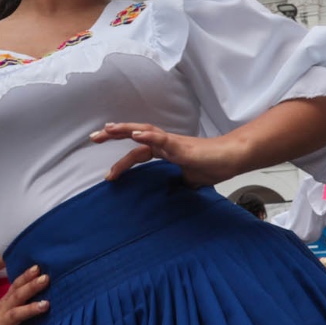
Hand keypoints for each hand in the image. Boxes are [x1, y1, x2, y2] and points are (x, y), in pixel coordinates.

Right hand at [0, 265, 50, 324]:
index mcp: (3, 305)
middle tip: (46, 277)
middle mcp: (1, 313)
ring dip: (30, 309)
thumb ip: (13, 303)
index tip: (39, 267)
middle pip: (17, 297)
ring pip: (14, 316)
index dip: (26, 277)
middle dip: (31, 287)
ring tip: (46, 305)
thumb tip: (32, 292)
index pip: (15, 287)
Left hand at [90, 123, 244, 186]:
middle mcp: (166, 143)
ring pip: (145, 131)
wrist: (233, 159)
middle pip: (135, 134)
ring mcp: (173, 143)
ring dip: (126, 129)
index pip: (138, 154)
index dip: (122, 163)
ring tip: (108, 128)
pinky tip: (136, 134)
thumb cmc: (214, 165)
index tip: (108, 176)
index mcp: (166, 151)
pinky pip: (162, 139)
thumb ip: (177, 184)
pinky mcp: (182, 146)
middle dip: (113, 135)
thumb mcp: (189, 180)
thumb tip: (170, 195)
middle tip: (93, 137)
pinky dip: (148, 135)